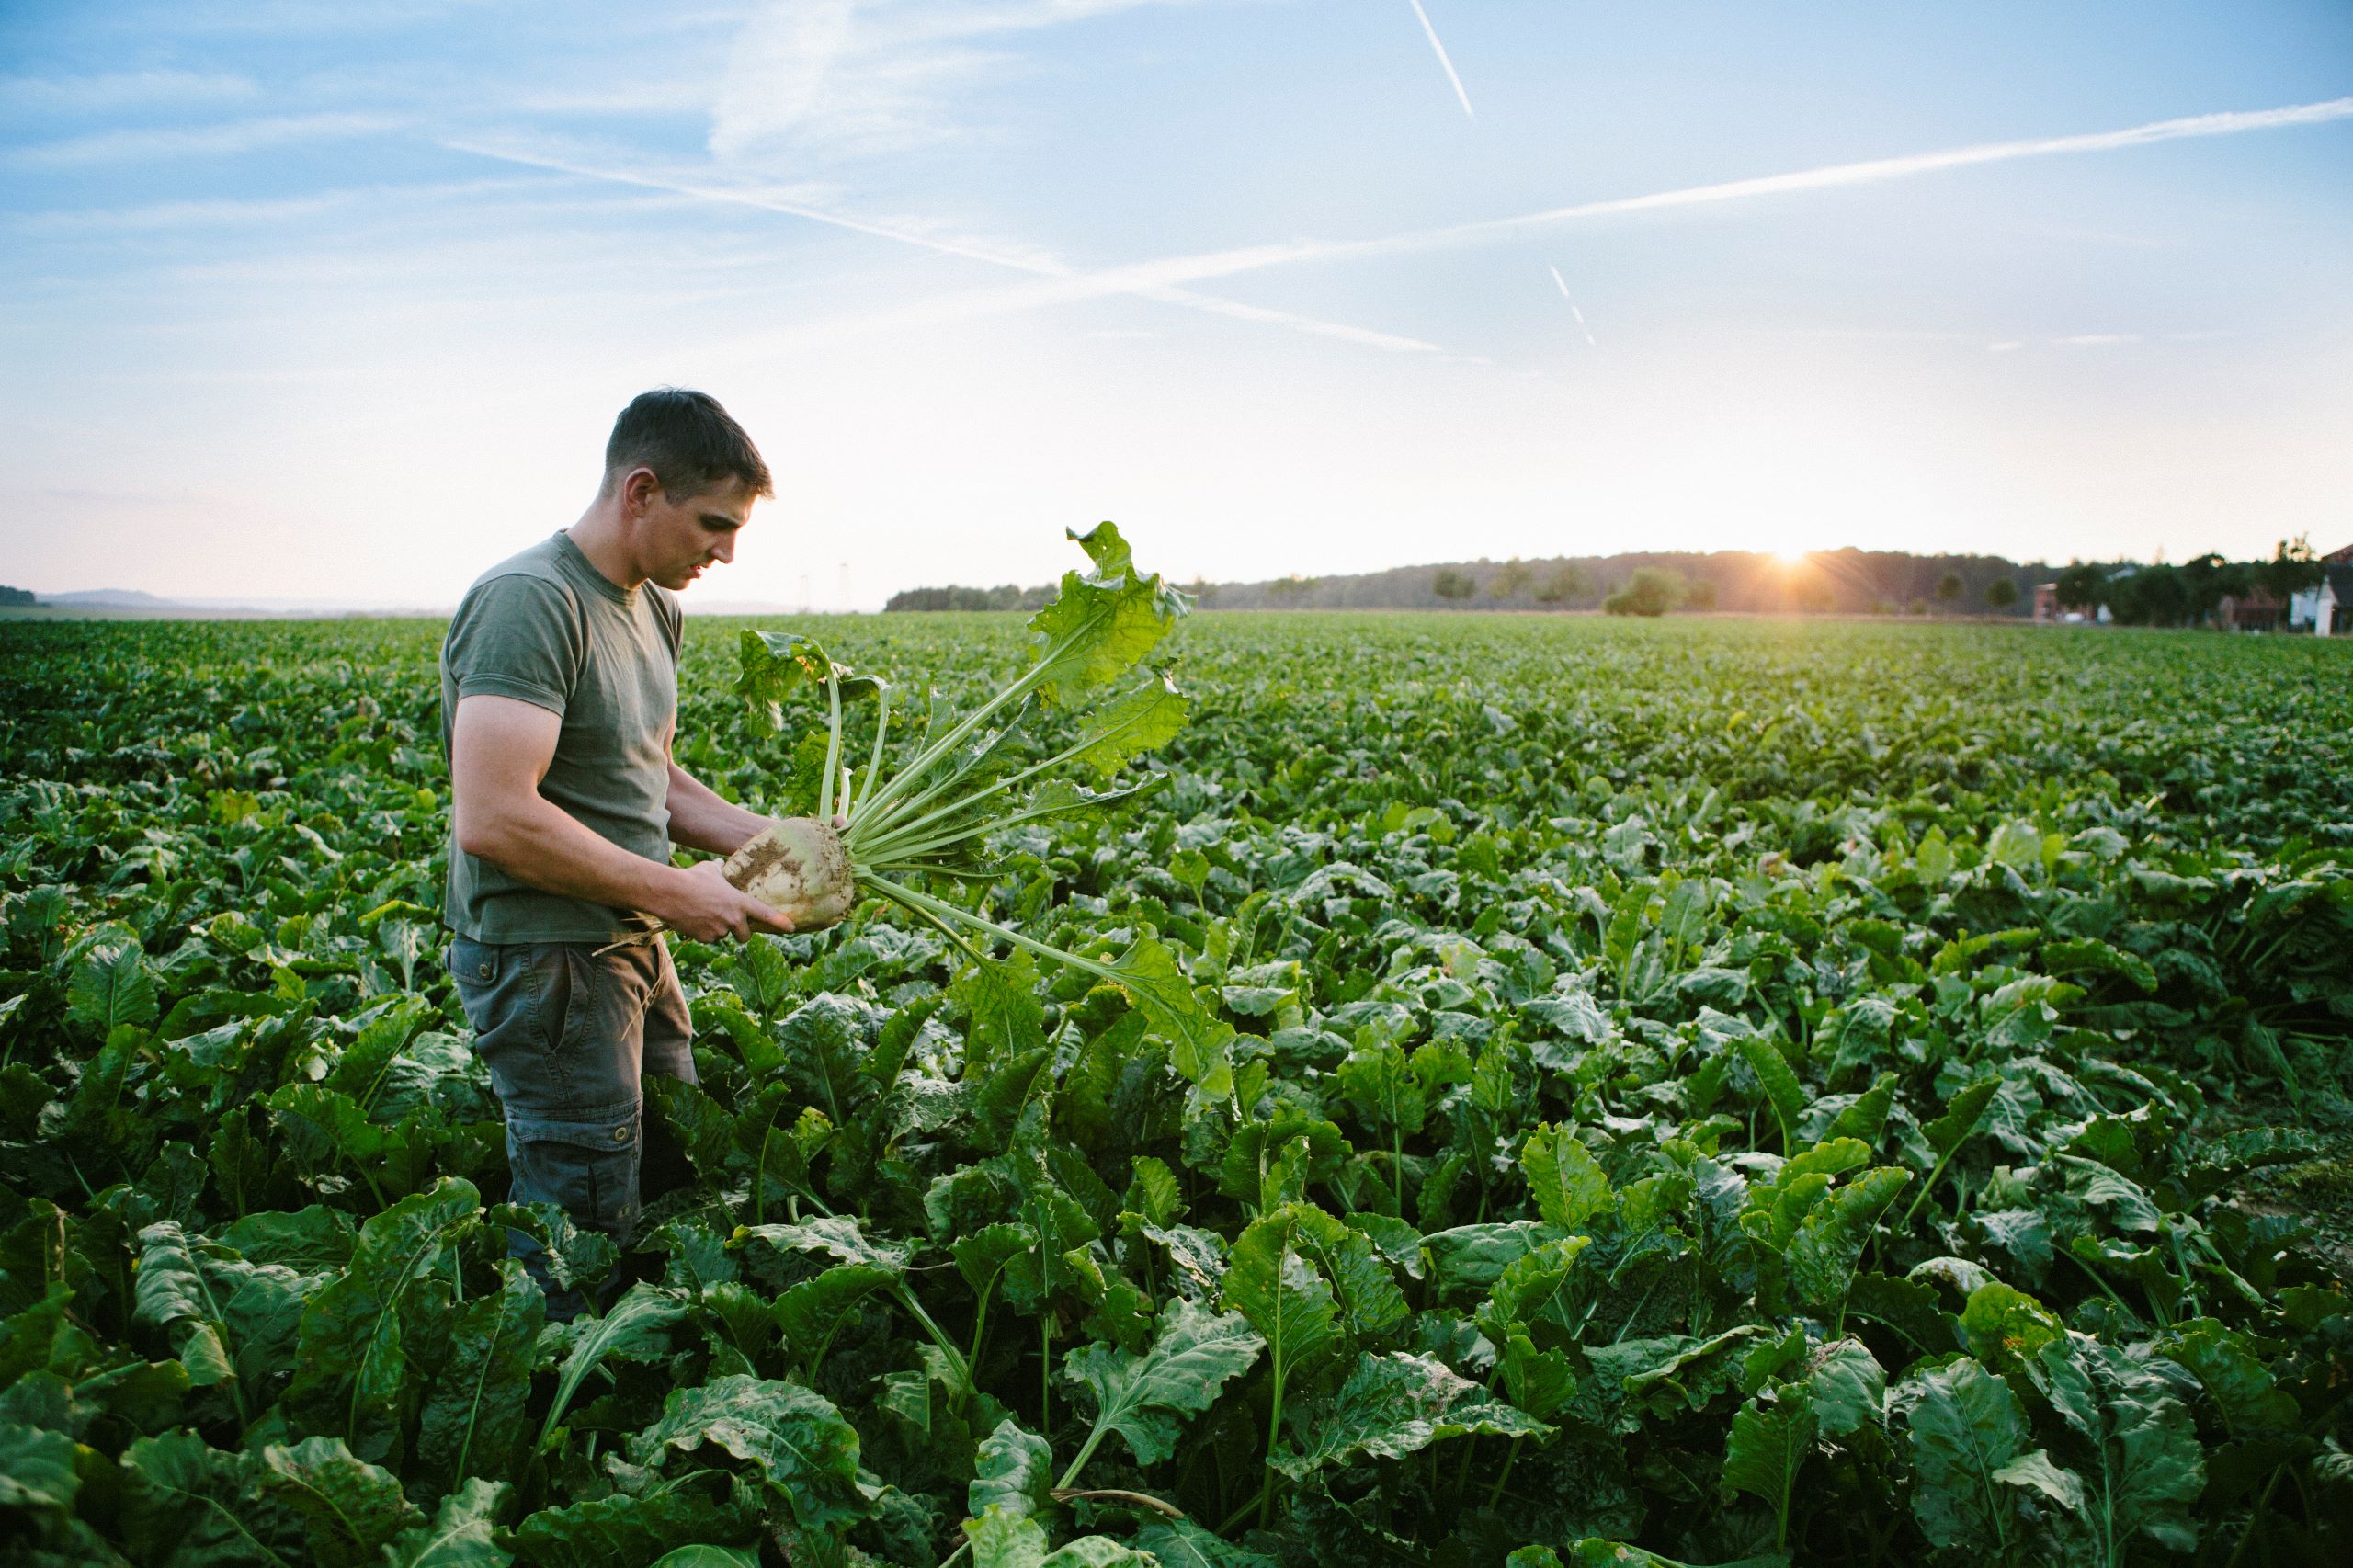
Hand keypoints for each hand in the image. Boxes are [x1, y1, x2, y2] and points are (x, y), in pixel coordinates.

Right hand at [657, 859, 793, 940]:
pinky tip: (693, 920)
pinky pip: (708, 939)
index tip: (792, 928)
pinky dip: (703, 933)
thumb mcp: (709, 870)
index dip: (780, 922)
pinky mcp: (705, 938)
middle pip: (745, 936)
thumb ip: (719, 870)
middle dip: (740, 933)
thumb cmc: (691, 878)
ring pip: (723, 936)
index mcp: (739, 902)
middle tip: (731, 924)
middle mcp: (733, 919)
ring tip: (703, 914)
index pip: (766, 914)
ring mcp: (720, 930)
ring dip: (717, 930)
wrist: (670, 893)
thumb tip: (720, 863)